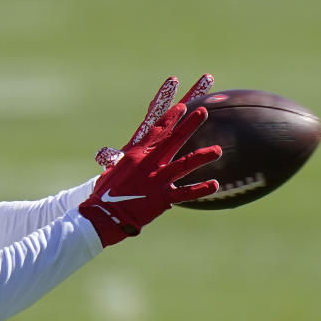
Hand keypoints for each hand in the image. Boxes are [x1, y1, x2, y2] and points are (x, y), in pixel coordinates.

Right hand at [80, 89, 220, 246]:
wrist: (103, 214)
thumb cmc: (106, 193)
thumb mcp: (115, 170)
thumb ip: (127, 160)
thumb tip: (131, 155)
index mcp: (135, 154)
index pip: (155, 131)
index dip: (170, 118)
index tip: (182, 106)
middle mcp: (148, 163)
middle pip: (172, 139)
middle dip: (188, 124)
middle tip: (203, 111)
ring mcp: (156, 179)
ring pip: (183, 165)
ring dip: (201, 156)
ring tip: (217, 150)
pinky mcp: (162, 198)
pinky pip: (185, 193)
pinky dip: (200, 189)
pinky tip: (215, 184)